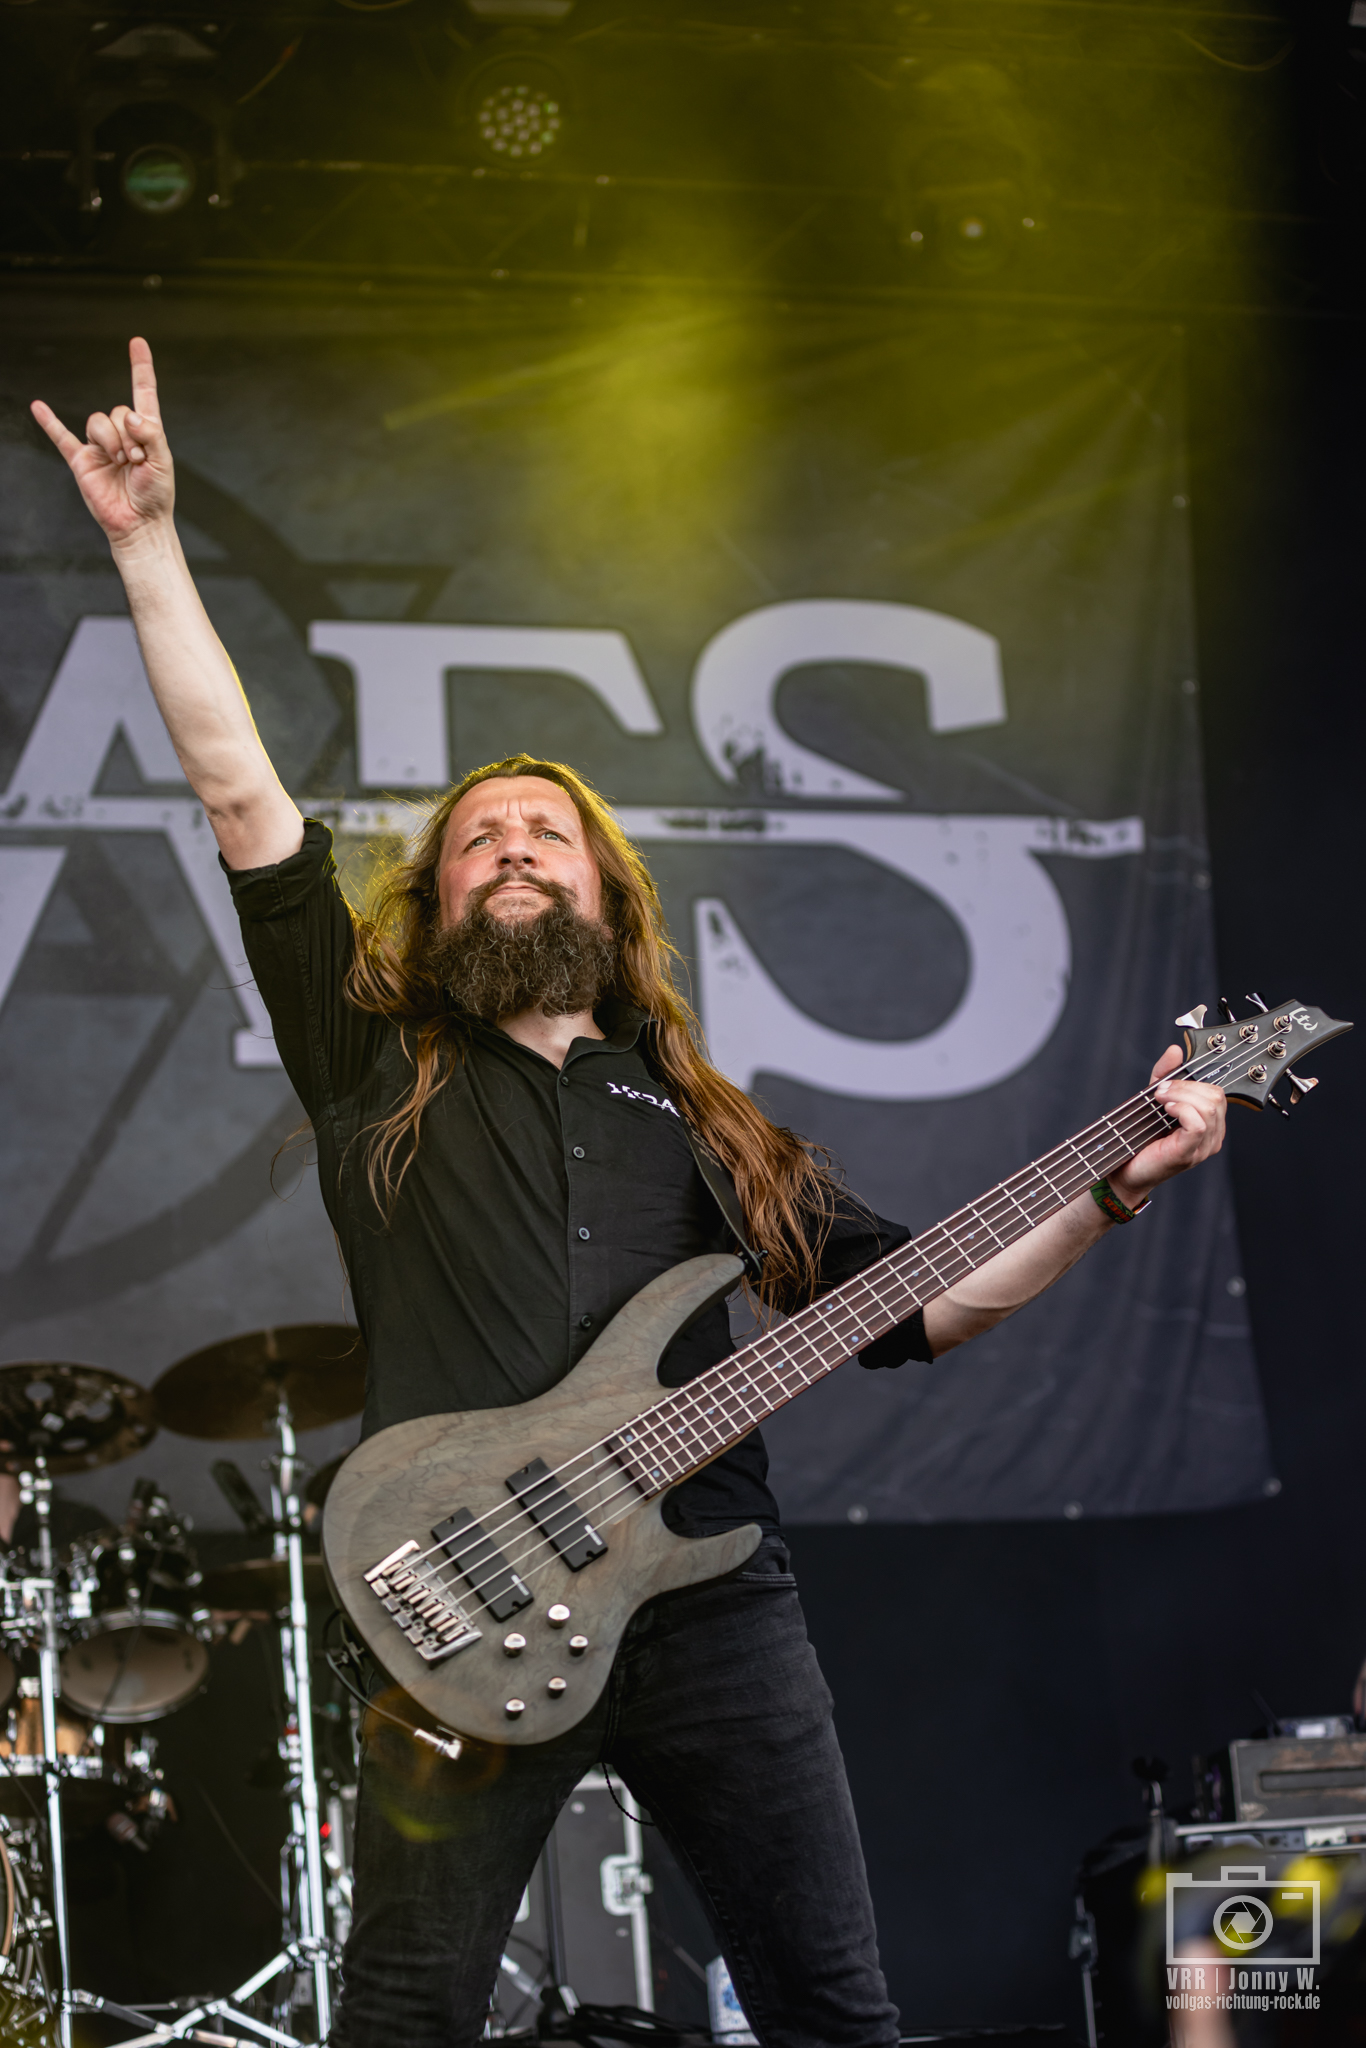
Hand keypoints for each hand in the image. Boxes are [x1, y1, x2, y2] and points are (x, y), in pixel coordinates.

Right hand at [30, 336, 173, 548]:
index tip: (137, 342)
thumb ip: (151, 434)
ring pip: (97, 422)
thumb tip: (130, 417)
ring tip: (122, 463)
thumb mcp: (163, 462)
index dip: (140, 368)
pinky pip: (61, 436)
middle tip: (137, 460)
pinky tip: (38, 406)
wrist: (139, 524)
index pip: (143, 392)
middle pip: (116, 410)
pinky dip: (49, 421)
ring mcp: (100, 446)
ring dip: (111, 441)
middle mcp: (121, 434)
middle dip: (129, 435)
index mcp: (145, 431)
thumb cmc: (156, 495)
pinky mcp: (82, 460)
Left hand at [1109, 1044, 1225, 1207]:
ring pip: (1208, 1107)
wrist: (1125, 1170)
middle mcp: (1212, 1136)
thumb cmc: (1141, 1139)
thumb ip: (1166, 1074)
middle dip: (1185, 1087)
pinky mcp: (1190, 1152)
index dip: (1192, 1082)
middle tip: (1161, 1092)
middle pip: (1216, 1096)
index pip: (1217, 1093)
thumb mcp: (1154, 1099)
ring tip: (1161, 1100)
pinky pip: (1198, 1123)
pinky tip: (1166, 1110)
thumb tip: (1176, 1050)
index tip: (1166, 1084)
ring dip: (1180, 1096)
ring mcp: (1204, 1147)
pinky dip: (1181, 1109)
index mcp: (1209, 1124)